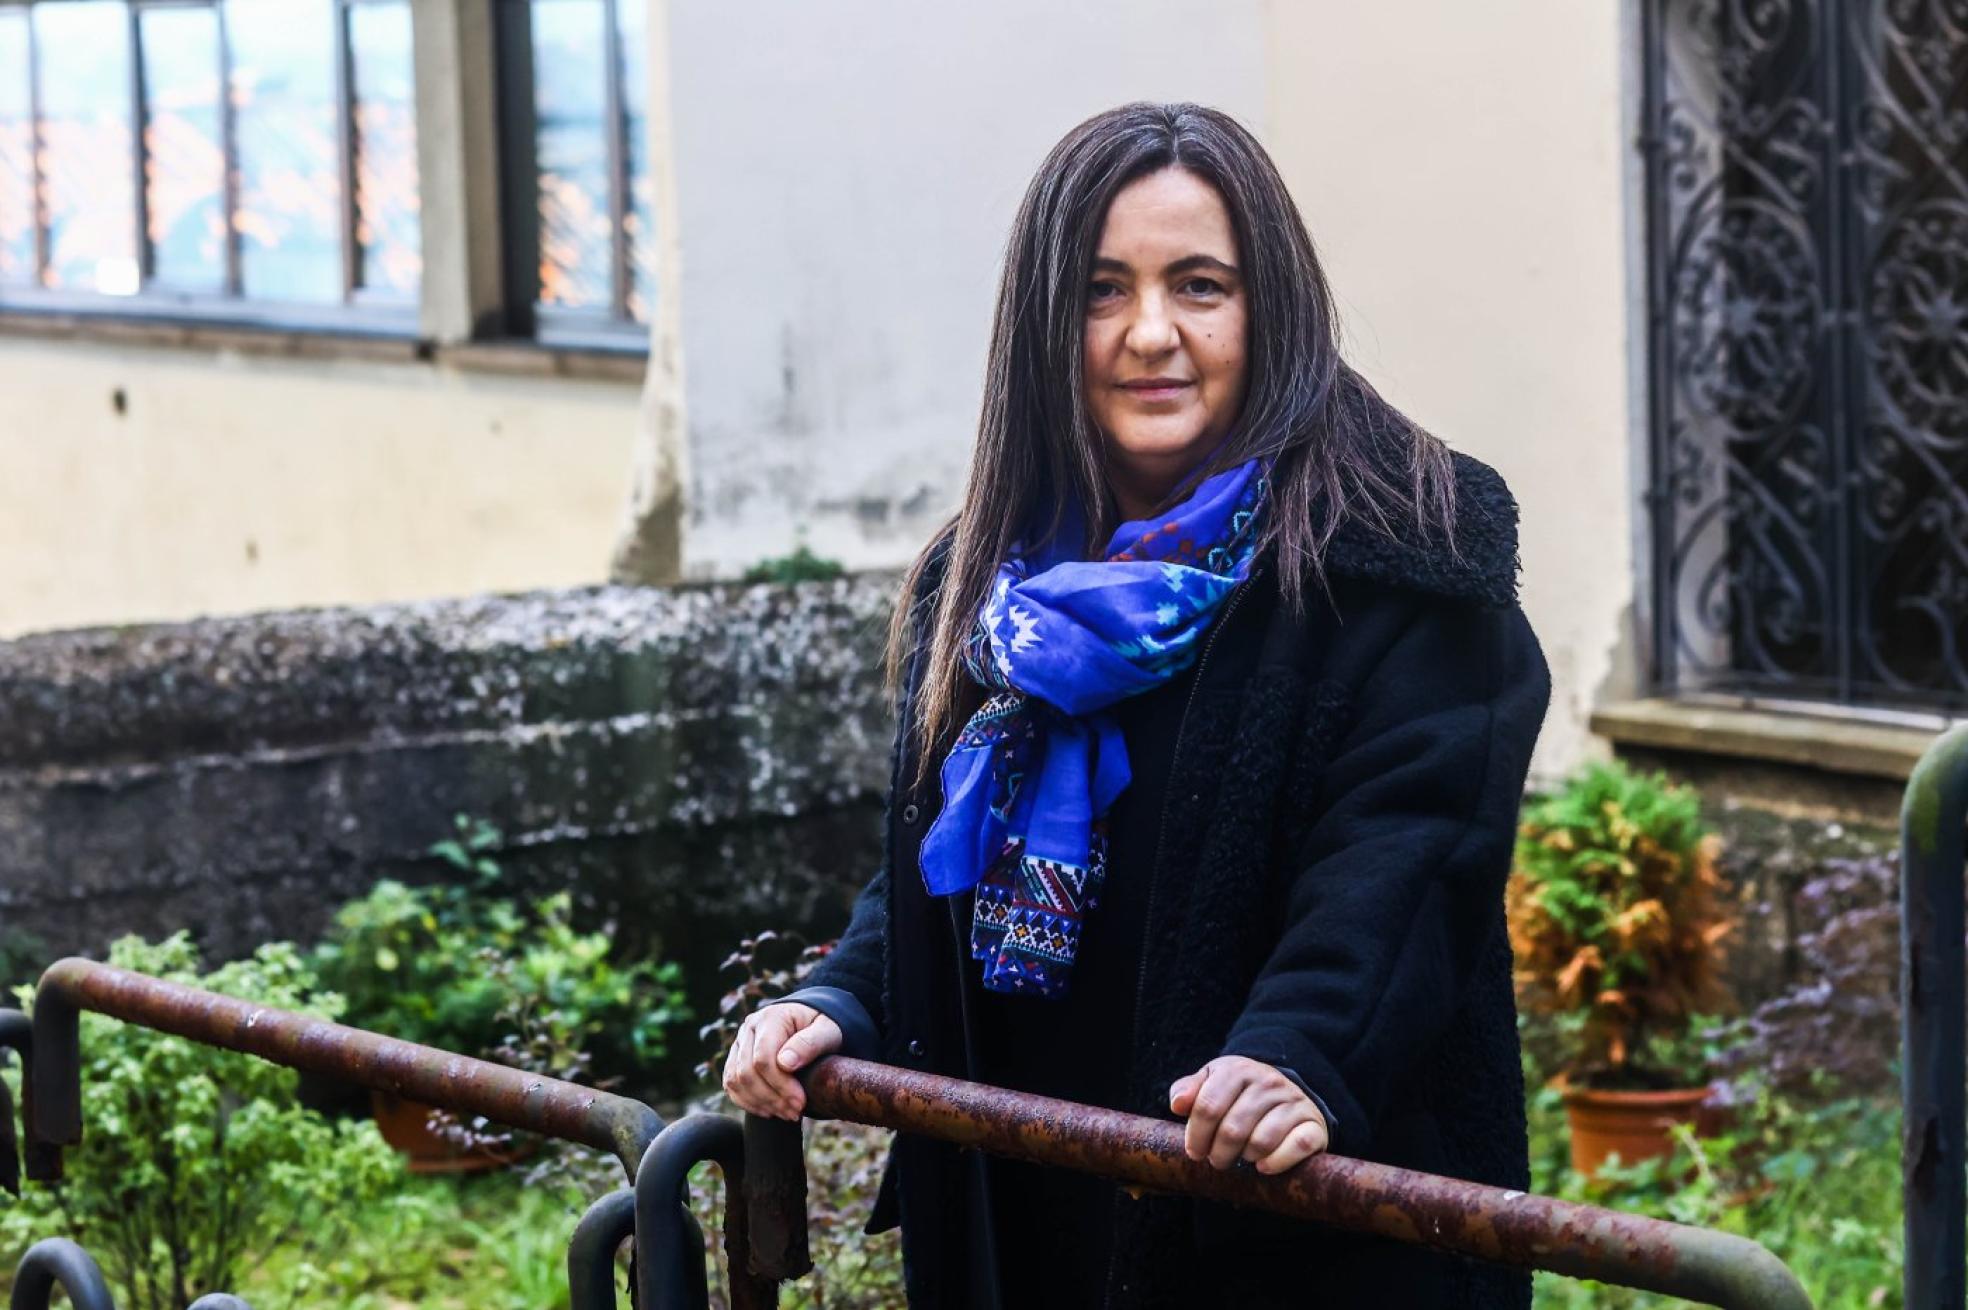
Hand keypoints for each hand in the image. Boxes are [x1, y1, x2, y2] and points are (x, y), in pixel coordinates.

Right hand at [721, 1003, 841, 1120]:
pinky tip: (768, 1111)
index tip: (800, 1102)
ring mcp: (739, 1042)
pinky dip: (747, 1102)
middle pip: (747, 1072)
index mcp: (771, 1018)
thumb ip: (810, 1043)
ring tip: (785, 1114)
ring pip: (735, 1080)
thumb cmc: (821, 1026)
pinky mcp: (735, 1057)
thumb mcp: (827, 1030)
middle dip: (772, 1098)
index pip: (764, 1058)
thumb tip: (786, 1063)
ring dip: (760, 1103)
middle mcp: (749, 1028)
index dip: (780, 1085)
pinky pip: (730, 1084)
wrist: (809, 1020)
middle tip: (795, 1113)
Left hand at [1168, 1056, 1328, 1174]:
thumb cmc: (1239, 1094)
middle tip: (1216, 1160)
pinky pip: (1295, 1147)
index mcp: (1238, 1069)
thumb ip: (1189, 1090)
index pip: (1208, 1106)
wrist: (1287, 1093)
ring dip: (1245, 1157)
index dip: (1196, 1135)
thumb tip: (1177, 1104)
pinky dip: (1275, 1162)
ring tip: (1241, 1158)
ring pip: (1260, 1141)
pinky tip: (1263, 1166)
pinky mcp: (1313, 1125)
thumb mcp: (1212, 1083)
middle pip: (1232, 1129)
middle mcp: (1268, 1082)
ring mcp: (1293, 1102)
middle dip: (1218, 1153)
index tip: (1194, 1151)